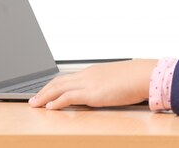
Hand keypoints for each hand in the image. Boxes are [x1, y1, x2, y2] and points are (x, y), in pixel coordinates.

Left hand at [29, 59, 157, 109]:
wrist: (144, 74)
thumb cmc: (136, 77)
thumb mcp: (117, 79)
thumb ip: (107, 84)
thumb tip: (105, 90)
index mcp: (93, 71)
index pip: (67, 78)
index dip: (53, 85)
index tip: (45, 91)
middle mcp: (87, 75)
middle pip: (58, 82)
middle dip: (44, 91)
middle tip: (33, 99)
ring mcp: (89, 83)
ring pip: (59, 88)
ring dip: (45, 97)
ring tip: (35, 104)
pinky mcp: (92, 93)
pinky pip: (69, 97)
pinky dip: (57, 102)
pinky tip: (50, 107)